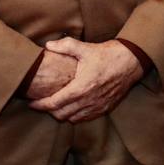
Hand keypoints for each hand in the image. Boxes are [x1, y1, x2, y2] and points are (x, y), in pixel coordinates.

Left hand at [27, 38, 143, 122]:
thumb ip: (66, 46)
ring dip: (62, 114)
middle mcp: (88, 100)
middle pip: (61, 115)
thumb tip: (48, 45)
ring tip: (56, 105)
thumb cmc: (108, 54)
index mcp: (81, 87)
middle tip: (42, 102)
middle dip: (49, 110)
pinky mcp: (105, 108)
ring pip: (72, 119)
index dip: (40, 105)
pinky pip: (85, 118)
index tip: (32, 103)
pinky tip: (72, 107)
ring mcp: (97, 106)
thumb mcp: (86, 48)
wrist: (131, 61)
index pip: (54, 104)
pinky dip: (75, 116)